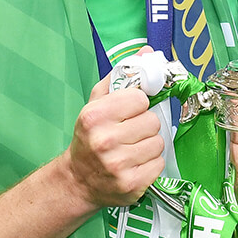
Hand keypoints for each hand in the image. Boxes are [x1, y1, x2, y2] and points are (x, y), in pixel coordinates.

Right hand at [63, 74, 164, 208]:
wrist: (78, 180)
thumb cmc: (90, 137)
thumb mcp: (97, 103)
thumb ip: (122, 76)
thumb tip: (148, 53)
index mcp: (95, 116)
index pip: (141, 99)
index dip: (138, 105)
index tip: (128, 112)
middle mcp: (105, 141)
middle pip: (153, 122)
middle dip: (145, 126)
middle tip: (131, 133)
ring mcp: (118, 165)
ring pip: (158, 143)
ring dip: (150, 145)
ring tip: (133, 149)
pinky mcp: (132, 184)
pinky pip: (159, 164)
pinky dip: (151, 164)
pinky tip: (135, 164)